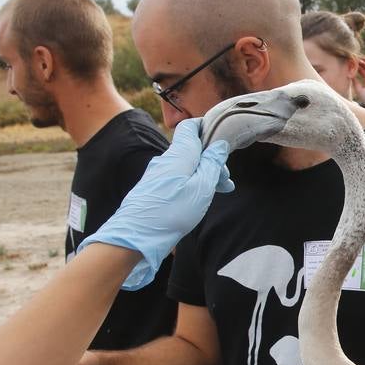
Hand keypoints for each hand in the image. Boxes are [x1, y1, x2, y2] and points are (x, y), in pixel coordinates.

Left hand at [78, 119, 232, 289]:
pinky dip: (192, 184)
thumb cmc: (172, 212)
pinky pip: (178, 179)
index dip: (208, 128)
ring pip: (187, 166)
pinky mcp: (154, 189)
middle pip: (192, 150)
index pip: (191, 127)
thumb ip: (212, 164)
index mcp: (179, 154)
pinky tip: (200, 199)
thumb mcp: (201, 188)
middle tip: (227, 181)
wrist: (136, 236)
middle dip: (213, 161)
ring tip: (220, 192)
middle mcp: (166, 160)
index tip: (224, 140)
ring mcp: (158, 175)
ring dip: (205, 175)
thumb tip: (220, 145)